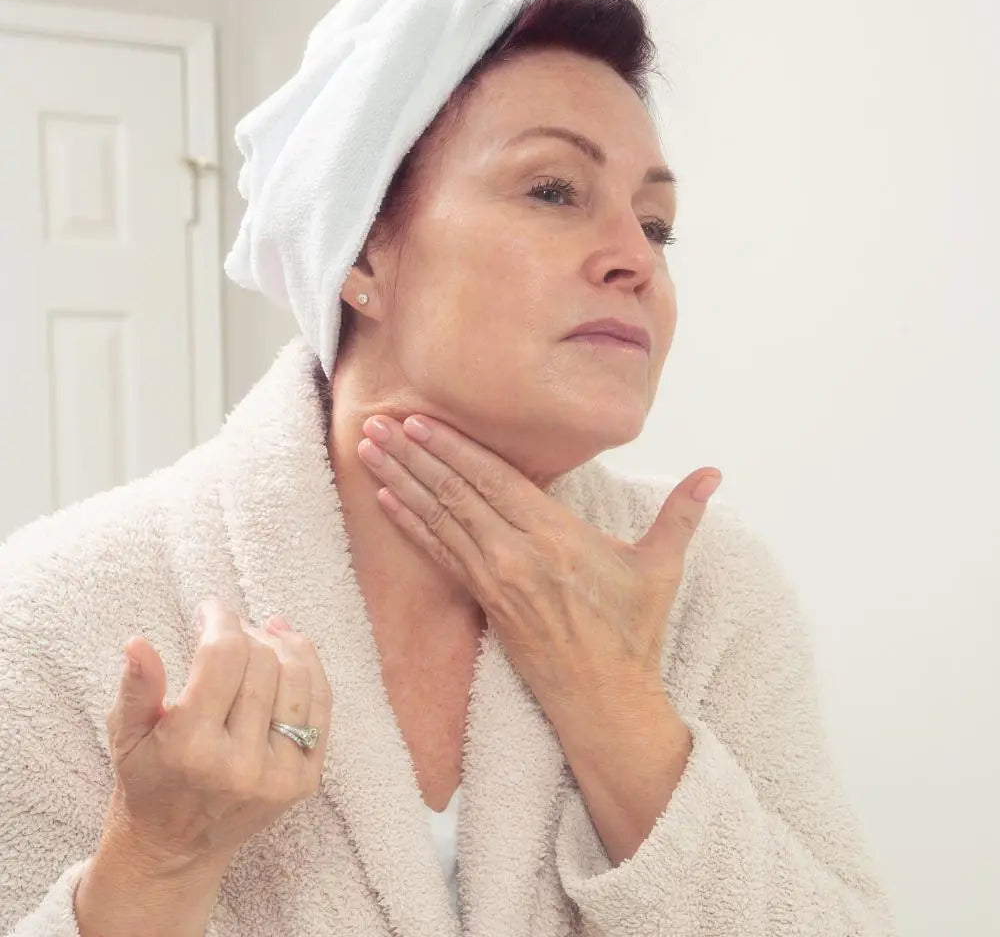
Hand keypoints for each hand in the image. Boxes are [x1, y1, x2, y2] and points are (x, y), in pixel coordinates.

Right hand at [100, 597, 332, 876]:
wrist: (176, 849)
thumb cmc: (149, 782)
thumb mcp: (126, 736)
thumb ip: (136, 688)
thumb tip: (137, 643)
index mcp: (190, 747)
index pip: (222, 657)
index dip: (221, 620)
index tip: (212, 608)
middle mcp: (239, 763)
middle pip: (262, 662)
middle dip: (247, 632)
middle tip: (232, 629)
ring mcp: (279, 774)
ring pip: (298, 678)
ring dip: (283, 644)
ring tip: (263, 634)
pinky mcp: (305, 780)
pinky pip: (322, 706)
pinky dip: (310, 669)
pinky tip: (292, 649)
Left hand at [357, 414, 720, 712]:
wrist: (602, 701)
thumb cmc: (632, 633)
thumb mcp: (661, 569)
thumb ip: (681, 514)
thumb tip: (716, 473)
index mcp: (557, 537)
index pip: (495, 480)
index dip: (455, 448)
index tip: (423, 419)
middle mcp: (517, 554)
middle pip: (457, 492)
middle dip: (416, 454)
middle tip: (379, 420)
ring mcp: (495, 580)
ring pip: (439, 519)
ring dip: (401, 481)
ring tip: (369, 449)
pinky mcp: (483, 601)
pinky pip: (439, 554)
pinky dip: (409, 524)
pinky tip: (385, 501)